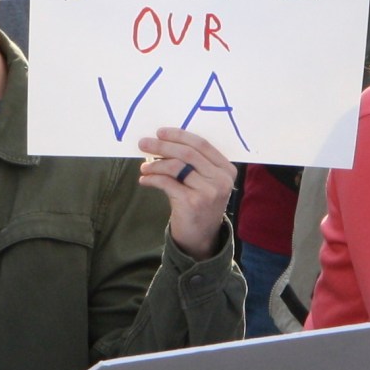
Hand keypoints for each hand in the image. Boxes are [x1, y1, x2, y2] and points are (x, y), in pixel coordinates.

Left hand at [137, 126, 237, 259]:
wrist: (201, 238)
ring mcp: (208, 192)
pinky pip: (167, 182)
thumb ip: (195, 163)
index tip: (160, 132)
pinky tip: (144, 179)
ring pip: (176, 166)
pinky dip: (152, 178)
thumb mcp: (205, 182)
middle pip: (187, 153)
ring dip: (155, 164)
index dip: (179, 135)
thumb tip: (163, 140)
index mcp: (226, 169)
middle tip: (143, 143)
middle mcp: (221, 179)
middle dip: (162, 146)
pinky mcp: (192, 203)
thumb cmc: (200, 204)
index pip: (202, 144)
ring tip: (144, 167)